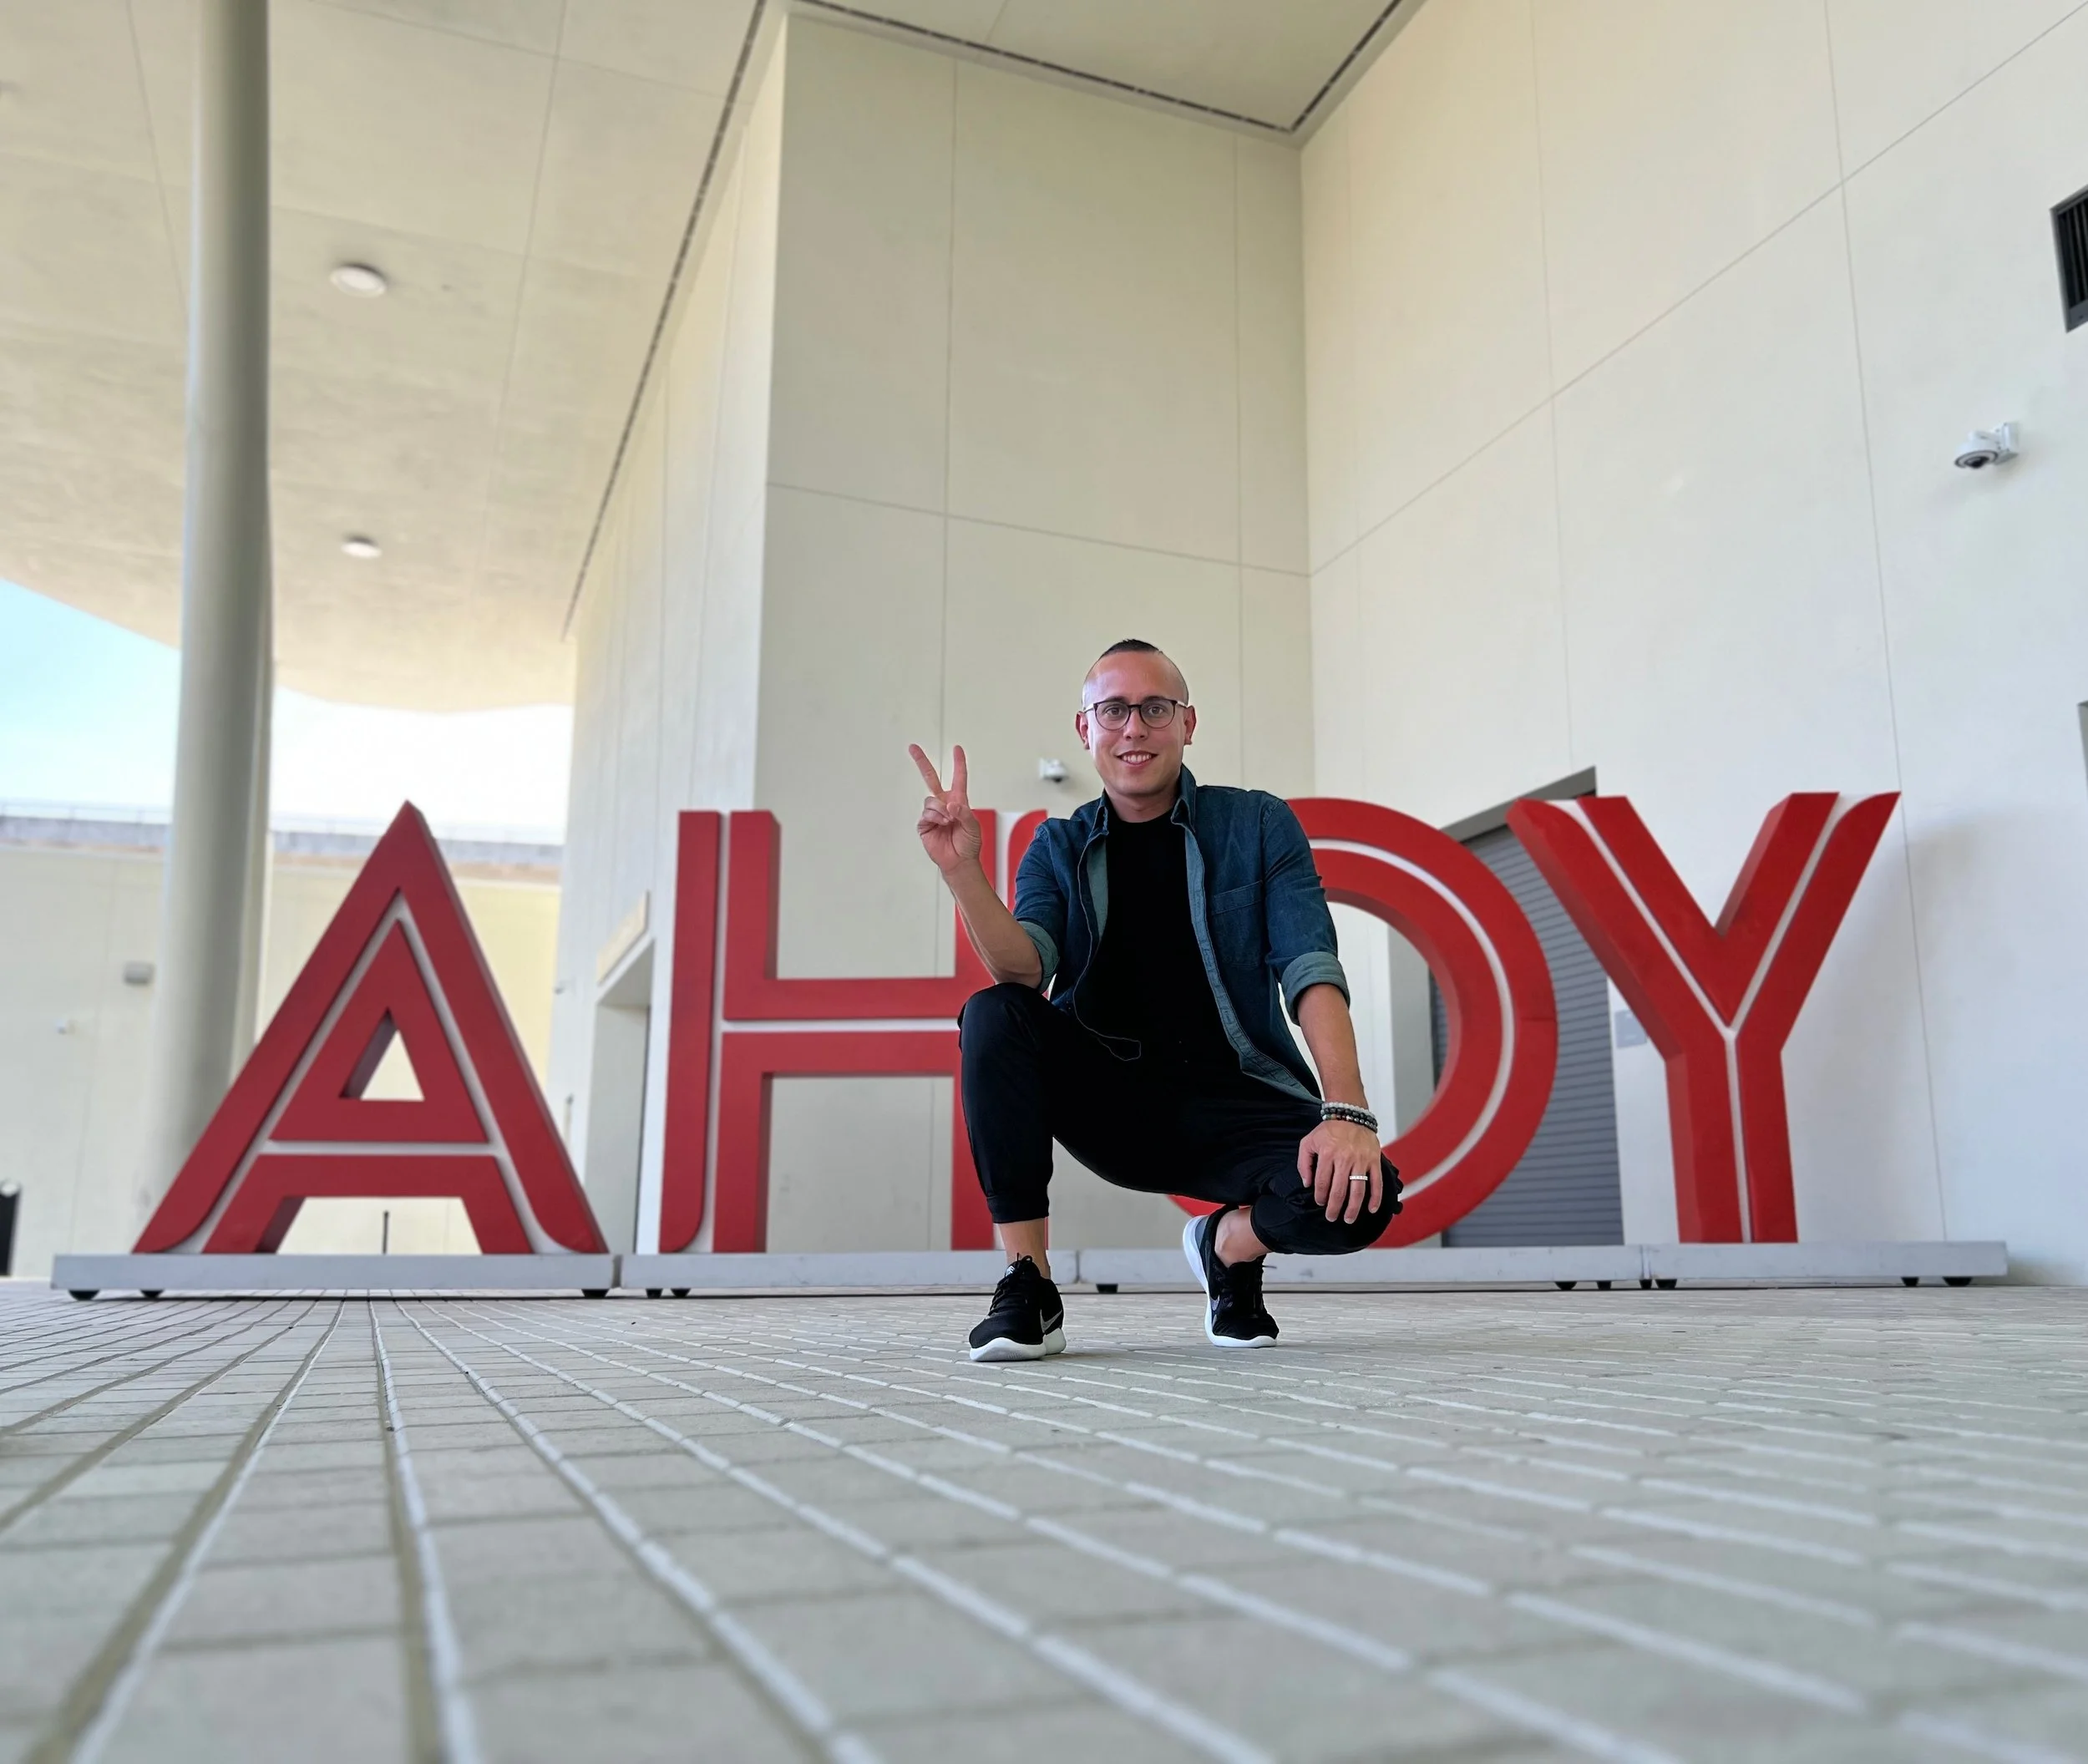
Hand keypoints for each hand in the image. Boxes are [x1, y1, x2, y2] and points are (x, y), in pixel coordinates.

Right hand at [910, 743, 983, 877]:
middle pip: (930, 778)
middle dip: (921, 762)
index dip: (958, 763)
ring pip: (930, 800)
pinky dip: (935, 817)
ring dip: (941, 810)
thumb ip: (964, 813)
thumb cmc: (969, 844)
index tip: (957, 749)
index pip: (958, 778)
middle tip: (913, 747)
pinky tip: (941, 824)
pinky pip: (926, 813)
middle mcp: (944, 803)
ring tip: (949, 821)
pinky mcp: (924, 823)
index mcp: (958, 801)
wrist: (959, 861)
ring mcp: (933, 813)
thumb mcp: (973, 827)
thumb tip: (950, 805)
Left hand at [1298, 1117, 1384, 1223]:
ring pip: (1358, 1190)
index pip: (1322, 1182)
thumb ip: (1303, 1163)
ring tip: (1349, 1219)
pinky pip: (1376, 1182)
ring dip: (1353, 1208)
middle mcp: (1345, 1158)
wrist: (1350, 1114)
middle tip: (1331, 1218)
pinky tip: (1372, 1209)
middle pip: (1339, 1190)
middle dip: (1334, 1208)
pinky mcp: (1374, 1160)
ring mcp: (1361, 1160)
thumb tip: (1307, 1183)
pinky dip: (1376, 1197)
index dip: (1320, 1196)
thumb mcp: (1308, 1142)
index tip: (1320, 1203)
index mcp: (1327, 1154)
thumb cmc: (1328, 1130)